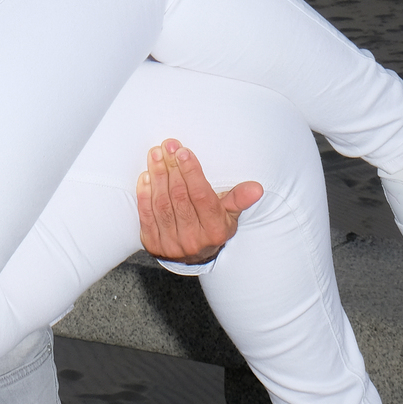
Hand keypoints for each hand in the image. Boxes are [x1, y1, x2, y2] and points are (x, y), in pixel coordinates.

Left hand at [136, 139, 262, 263]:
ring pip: (162, 204)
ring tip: (155, 155)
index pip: (202, 197)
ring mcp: (172, 244)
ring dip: (158, 176)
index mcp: (215, 230)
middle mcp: (194, 239)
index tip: (183, 152)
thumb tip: (257, 188)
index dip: (192, 173)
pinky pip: (147, 216)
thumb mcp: (229, 215)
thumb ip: (239, 199)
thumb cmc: (212, 227)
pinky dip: (145, 194)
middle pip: (180, 198)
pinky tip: (145, 176)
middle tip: (168, 146)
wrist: (193, 257)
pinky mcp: (153, 244)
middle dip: (172, 168)